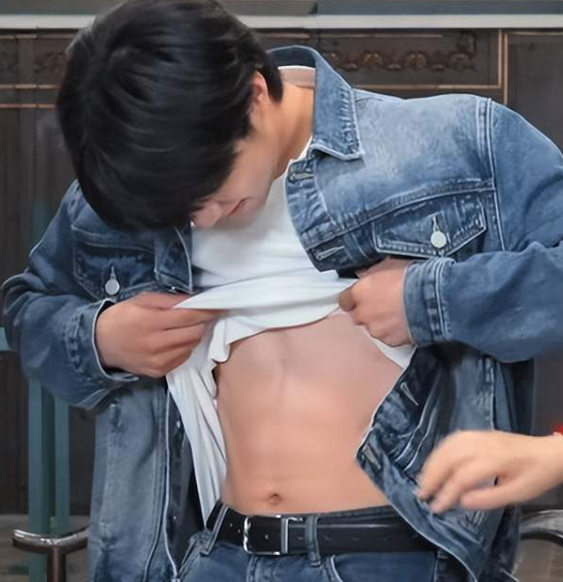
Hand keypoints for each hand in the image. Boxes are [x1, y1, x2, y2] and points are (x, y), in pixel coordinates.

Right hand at [95, 291, 222, 377]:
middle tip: (202, 316)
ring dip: (194, 335)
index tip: (219, 307)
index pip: (189, 317)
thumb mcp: (142, 300)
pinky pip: (183, 357)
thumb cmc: (122, 317)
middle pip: (194, 333)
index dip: (207, 311)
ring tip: (186, 327)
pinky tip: (176, 340)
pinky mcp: (159, 371)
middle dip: (202, 322)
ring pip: (192, 346)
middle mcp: (156, 344)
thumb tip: (195, 300)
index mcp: (150, 322)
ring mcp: (158, 361)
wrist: (100, 345)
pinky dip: (185, 347)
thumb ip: (169, 300)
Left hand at [338, 258, 412, 345]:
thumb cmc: (414, 279)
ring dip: (380, 322)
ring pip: (372, 327)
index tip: (359, 297)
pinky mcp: (390, 341)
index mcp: (359, 293)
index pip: (344, 300)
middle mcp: (363, 313)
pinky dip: (392, 331)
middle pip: (357, 315)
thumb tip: (363, 275)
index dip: (352, 298)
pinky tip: (403, 322)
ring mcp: (376, 329)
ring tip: (396, 313)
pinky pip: (387, 337)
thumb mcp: (388, 265)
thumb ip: (370, 273)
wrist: (434, 298)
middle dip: (367, 311)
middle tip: (382, 303)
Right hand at [416, 430, 562, 511]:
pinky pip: (453, 438)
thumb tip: (461, 502)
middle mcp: (483, 444)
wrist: (549, 452)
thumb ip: (489, 498)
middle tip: (421, 493)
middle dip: (432, 475)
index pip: (462, 476)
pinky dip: (440, 450)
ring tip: (424, 479)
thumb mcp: (518, 494)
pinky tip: (436, 461)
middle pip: (449, 457)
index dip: (446, 492)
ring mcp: (479, 435)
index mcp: (495, 460)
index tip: (436, 507)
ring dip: (433, 462)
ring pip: (448, 445)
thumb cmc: (535, 475)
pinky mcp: (478, 432)